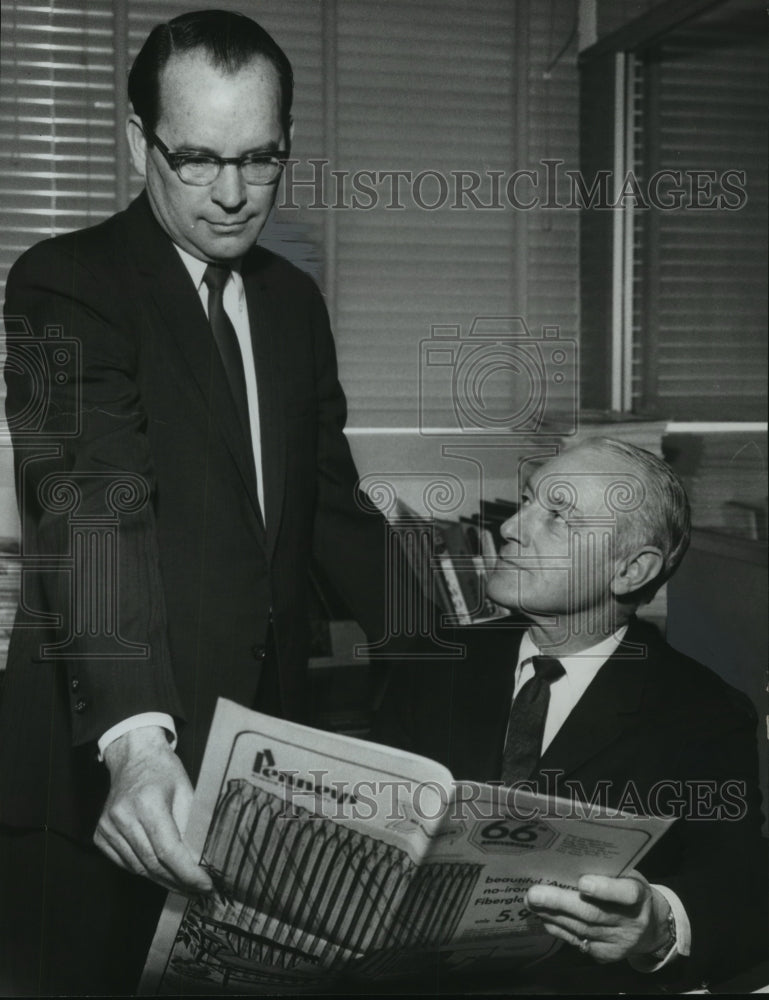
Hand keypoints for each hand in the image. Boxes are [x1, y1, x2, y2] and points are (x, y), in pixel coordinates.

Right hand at [94, 725, 212, 894]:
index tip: (207, 885)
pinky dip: (145, 870)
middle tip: (199, 890)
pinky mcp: (100, 835)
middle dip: (179, 882)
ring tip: (185, 884)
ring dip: (163, 880)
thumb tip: (206, 860)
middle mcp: (123, 816)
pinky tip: (162, 870)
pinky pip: (126, 863)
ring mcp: (108, 827)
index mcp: (147, 803)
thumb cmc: (164, 771)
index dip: (189, 873)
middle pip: (153, 864)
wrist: (134, 756)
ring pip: (139, 868)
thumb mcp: (187, 791)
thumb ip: (194, 826)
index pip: (169, 851)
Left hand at [526, 870, 671, 963]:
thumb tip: (563, 862)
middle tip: (534, 894)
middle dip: (560, 903)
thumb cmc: (627, 888)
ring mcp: (619, 943)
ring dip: (552, 915)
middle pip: (593, 914)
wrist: (648, 925)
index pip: (626, 893)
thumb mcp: (625, 875)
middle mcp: (632, 923)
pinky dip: (558, 928)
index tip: (582, 882)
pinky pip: (577, 942)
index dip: (604, 889)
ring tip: (532, 902)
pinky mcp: (606, 956)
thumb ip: (603, 871)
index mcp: (640, 895)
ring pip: (581, 930)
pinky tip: (544, 917)